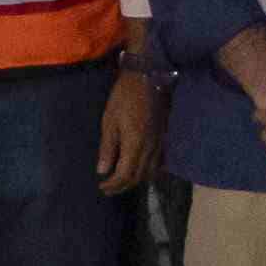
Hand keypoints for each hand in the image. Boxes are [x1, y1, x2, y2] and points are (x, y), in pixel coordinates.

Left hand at [95, 64, 160, 193]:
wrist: (148, 77)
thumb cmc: (124, 97)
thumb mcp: (109, 121)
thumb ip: (107, 148)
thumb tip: (102, 171)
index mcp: (134, 145)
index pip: (125, 175)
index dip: (113, 185)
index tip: (102, 187)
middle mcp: (150, 149)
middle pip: (138, 177)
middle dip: (122, 186)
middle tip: (108, 188)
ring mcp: (159, 144)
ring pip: (150, 172)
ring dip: (135, 181)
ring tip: (121, 181)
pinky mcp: (163, 138)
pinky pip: (158, 163)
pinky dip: (147, 171)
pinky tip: (139, 168)